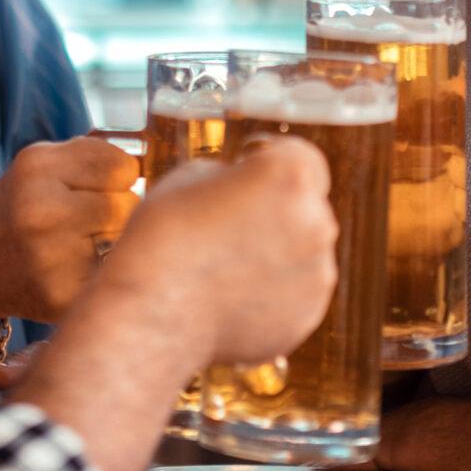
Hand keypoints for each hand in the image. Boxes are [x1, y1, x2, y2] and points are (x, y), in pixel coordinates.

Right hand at [0, 138, 139, 321]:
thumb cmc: (24, 207)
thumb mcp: (45, 162)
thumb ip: (97, 156)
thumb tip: (154, 171)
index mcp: (39, 169)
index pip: (124, 168)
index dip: (116, 179)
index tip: (96, 190)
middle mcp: (43, 213)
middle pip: (129, 206)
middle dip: (117, 212)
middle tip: (88, 222)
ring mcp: (52, 259)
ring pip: (125, 243)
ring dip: (113, 244)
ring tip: (82, 246)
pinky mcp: (62, 297)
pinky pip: (113, 277)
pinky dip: (104, 275)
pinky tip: (78, 272)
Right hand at [99, 139, 336, 368]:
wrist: (153, 316)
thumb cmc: (164, 240)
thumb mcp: (192, 175)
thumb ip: (235, 175)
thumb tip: (247, 188)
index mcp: (291, 176)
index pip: (300, 154)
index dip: (271, 159)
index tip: (250, 168)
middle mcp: (317, 221)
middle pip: (305, 203)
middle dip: (275, 207)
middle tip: (229, 221)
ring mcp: (317, 272)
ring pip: (302, 249)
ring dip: (277, 249)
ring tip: (226, 264)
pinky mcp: (308, 312)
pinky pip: (297, 289)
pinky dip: (273, 288)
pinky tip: (232, 291)